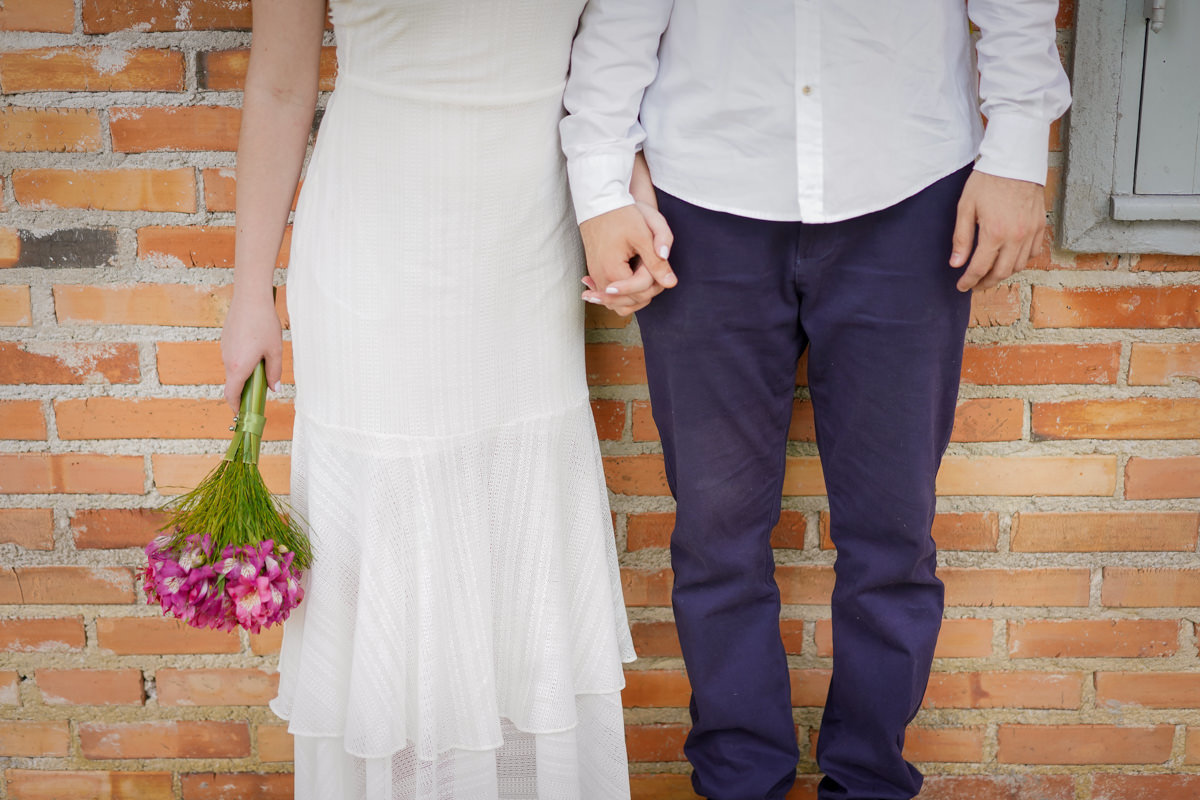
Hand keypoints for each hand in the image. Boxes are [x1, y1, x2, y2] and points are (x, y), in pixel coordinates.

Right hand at [220, 290, 283, 411]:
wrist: (250, 298)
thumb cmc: (264, 324)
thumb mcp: (275, 351)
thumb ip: (274, 372)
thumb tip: (274, 389)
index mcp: (238, 367)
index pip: (232, 394)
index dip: (236, 406)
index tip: (242, 414)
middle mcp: (227, 360)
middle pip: (233, 382)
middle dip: (245, 389)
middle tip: (261, 390)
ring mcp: (224, 349)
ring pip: (234, 368)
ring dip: (245, 373)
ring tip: (263, 364)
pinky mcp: (226, 340)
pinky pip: (233, 356)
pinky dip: (242, 360)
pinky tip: (256, 349)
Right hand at [579, 203, 675, 315]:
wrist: (598, 202)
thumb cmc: (621, 215)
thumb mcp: (644, 235)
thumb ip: (657, 261)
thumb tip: (671, 282)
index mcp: (613, 270)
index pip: (641, 292)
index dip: (656, 282)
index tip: (660, 266)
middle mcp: (601, 278)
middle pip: (629, 302)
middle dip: (647, 291)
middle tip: (658, 275)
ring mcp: (595, 276)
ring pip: (617, 304)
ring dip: (634, 297)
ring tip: (647, 285)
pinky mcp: (594, 272)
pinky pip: (607, 295)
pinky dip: (620, 295)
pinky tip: (630, 288)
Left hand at [950, 171, 1044, 291]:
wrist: (1014, 160)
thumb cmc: (987, 181)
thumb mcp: (966, 208)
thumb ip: (961, 239)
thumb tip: (956, 264)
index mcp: (995, 233)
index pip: (980, 268)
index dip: (969, 281)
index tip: (962, 287)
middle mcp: (1016, 236)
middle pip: (1002, 273)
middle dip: (986, 283)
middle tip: (975, 284)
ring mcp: (1031, 231)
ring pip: (1019, 265)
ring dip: (1003, 274)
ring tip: (990, 273)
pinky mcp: (1040, 225)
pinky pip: (1033, 252)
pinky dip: (1021, 261)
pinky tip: (1009, 259)